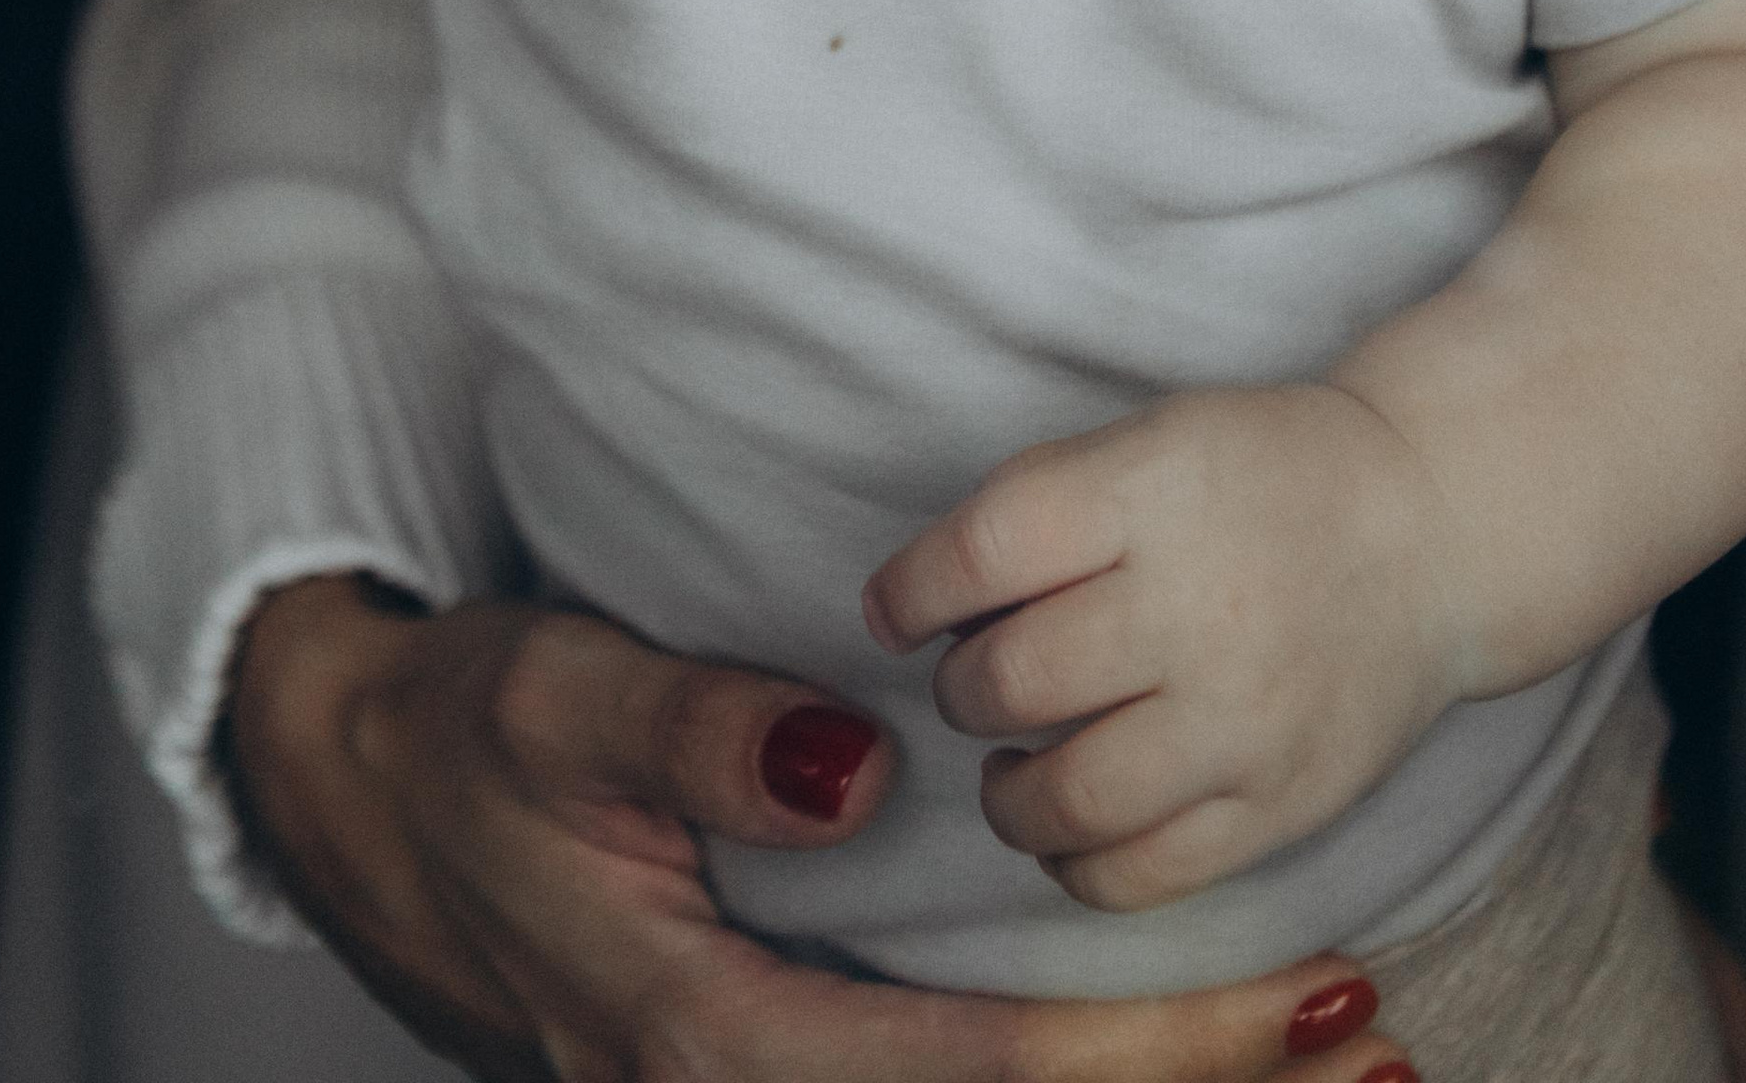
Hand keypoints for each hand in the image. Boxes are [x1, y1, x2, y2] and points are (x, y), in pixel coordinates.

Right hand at [225, 580, 1419, 1082]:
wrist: (365, 794)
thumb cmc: (468, 735)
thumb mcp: (559, 700)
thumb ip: (700, 737)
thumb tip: (854, 774)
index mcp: (697, 1034)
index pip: (963, 1080)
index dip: (1144, 1056)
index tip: (1300, 997)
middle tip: (1380, 1052)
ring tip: (1343, 1062)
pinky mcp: (777, 1060)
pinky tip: (1176, 1055)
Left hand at [864, 386, 1463, 916]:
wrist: (1432, 528)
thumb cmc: (1265, 476)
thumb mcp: (1153, 438)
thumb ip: (1043, 509)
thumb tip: (922, 607)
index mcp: (1158, 490)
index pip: (984, 549)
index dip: (910, 588)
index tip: (895, 609)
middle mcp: (1201, 608)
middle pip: (1013, 679)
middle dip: (963, 685)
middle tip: (978, 674)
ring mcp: (1245, 721)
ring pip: (1065, 798)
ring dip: (1005, 789)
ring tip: (1015, 756)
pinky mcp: (1280, 807)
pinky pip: (1137, 875)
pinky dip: (1075, 861)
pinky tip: (1074, 817)